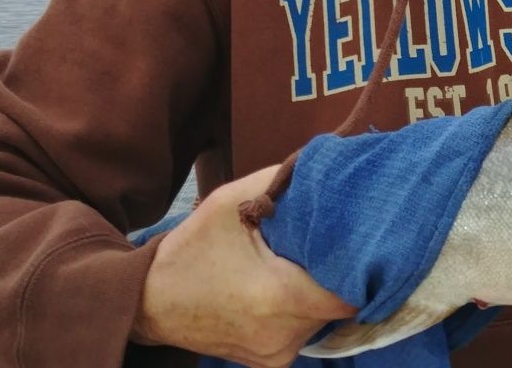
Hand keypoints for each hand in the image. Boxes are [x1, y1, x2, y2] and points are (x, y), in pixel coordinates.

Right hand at [131, 165, 357, 366]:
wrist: (148, 301)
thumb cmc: (191, 251)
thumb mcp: (230, 203)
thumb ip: (280, 182)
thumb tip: (325, 164)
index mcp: (279, 296)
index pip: (350, 292)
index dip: (362, 268)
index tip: (364, 244)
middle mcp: (283, 334)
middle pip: (339, 304)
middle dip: (341, 276)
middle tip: (334, 247)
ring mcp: (276, 354)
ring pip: (323, 320)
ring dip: (320, 295)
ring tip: (305, 267)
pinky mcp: (269, 362)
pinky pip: (303, 333)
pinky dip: (302, 312)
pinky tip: (287, 288)